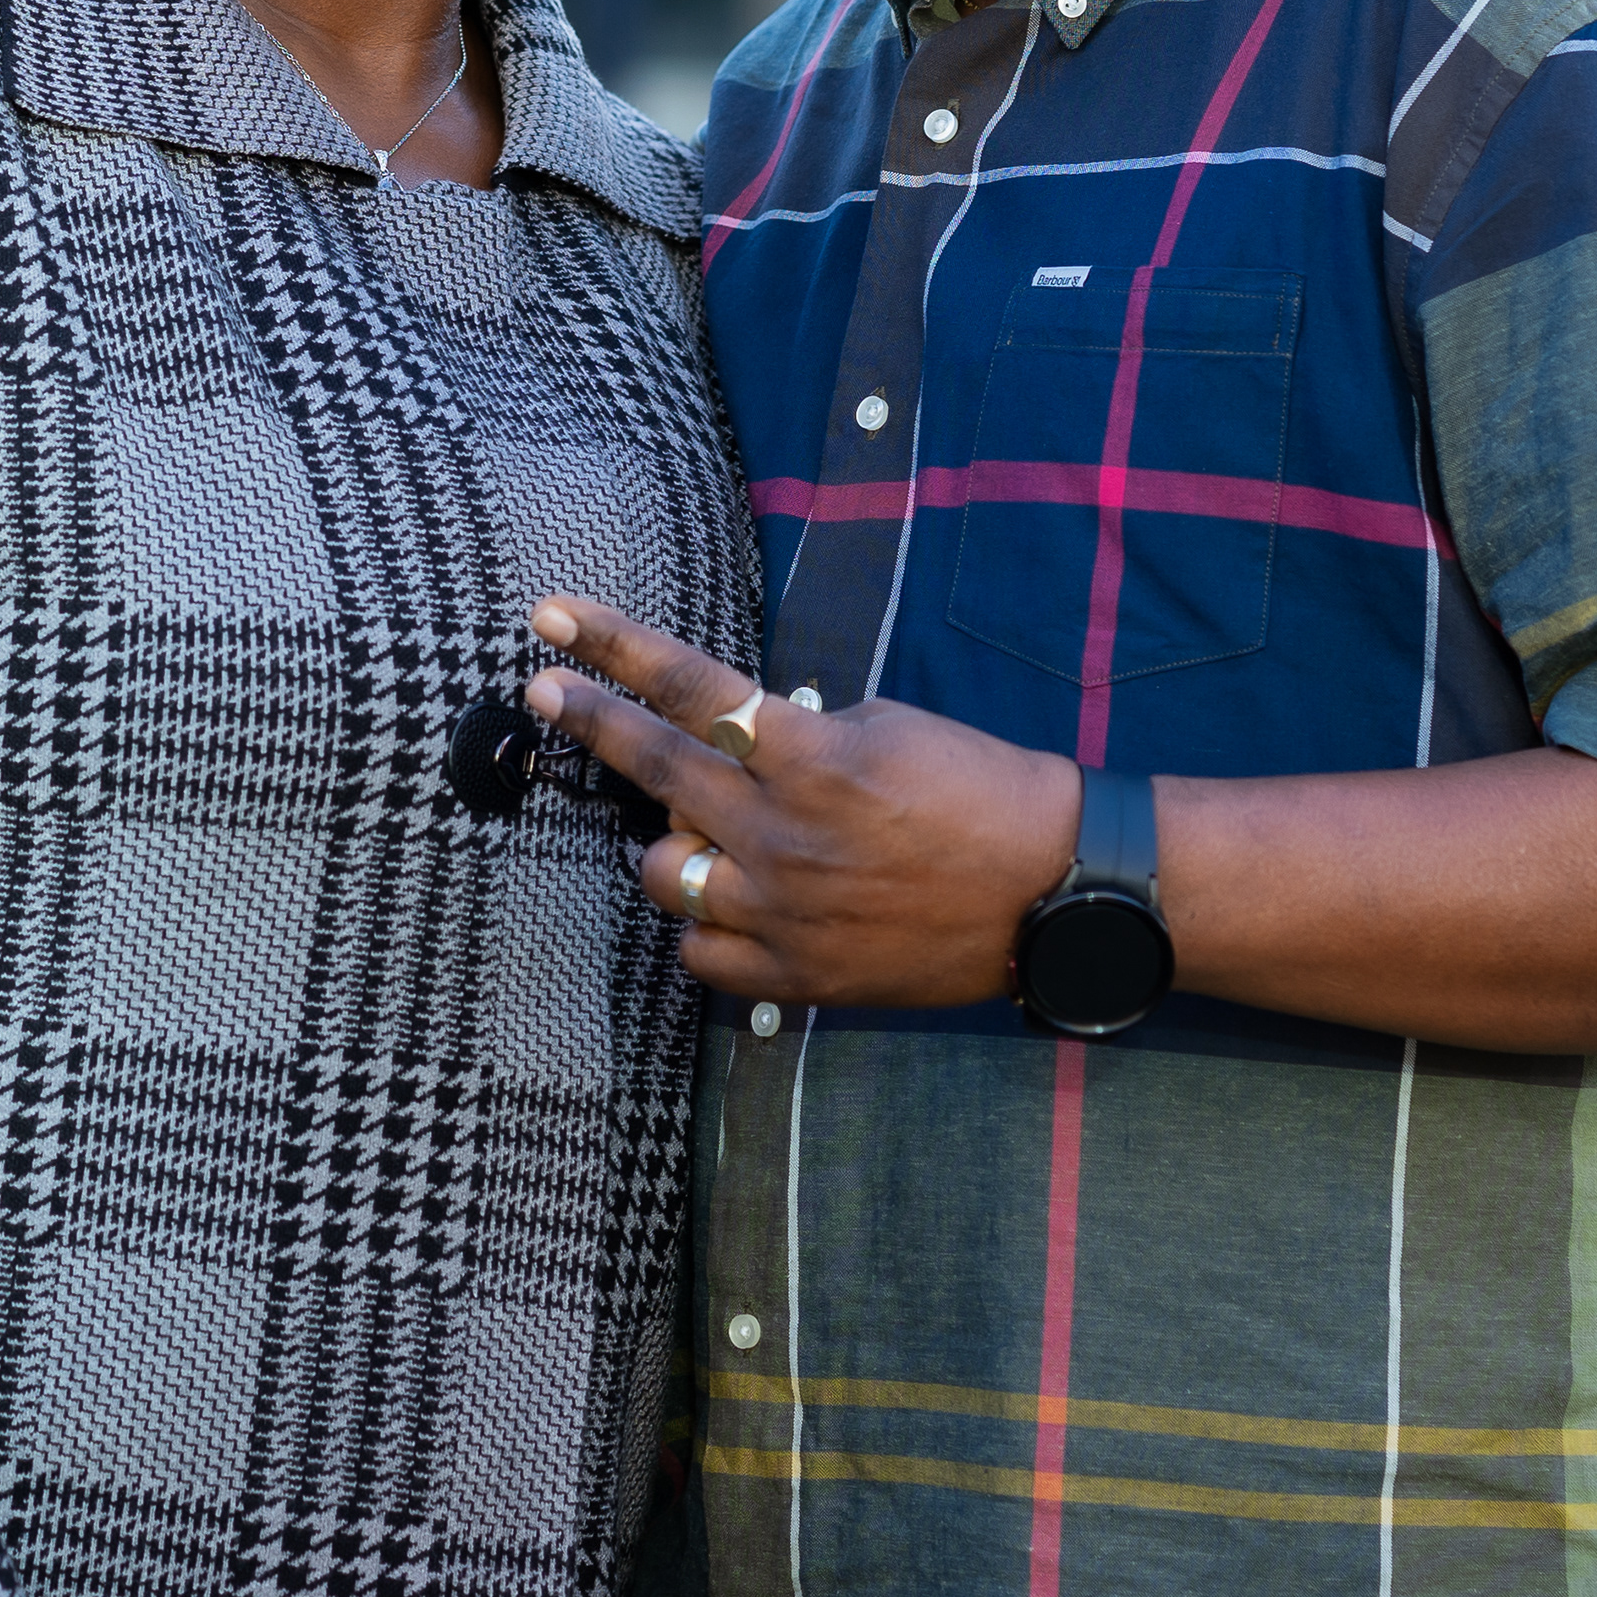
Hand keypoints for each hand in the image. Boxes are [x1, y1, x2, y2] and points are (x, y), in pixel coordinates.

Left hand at [526, 595, 1079, 1007]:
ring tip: (700, 829)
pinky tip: (733, 904)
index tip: (552, 619)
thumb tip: (722, 745)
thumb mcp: (884, 728)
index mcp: (811, 757)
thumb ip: (793, 737)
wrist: (1052, 890)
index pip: (688, 688)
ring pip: (662, 875)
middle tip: (544, 690)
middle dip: (589, 721)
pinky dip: (706, 925)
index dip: (612, 647)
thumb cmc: (979, 790)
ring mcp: (784, 914)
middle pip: (654, 771)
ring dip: (668, 844)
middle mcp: (783, 836)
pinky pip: (701, 954)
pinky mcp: (797, 977)